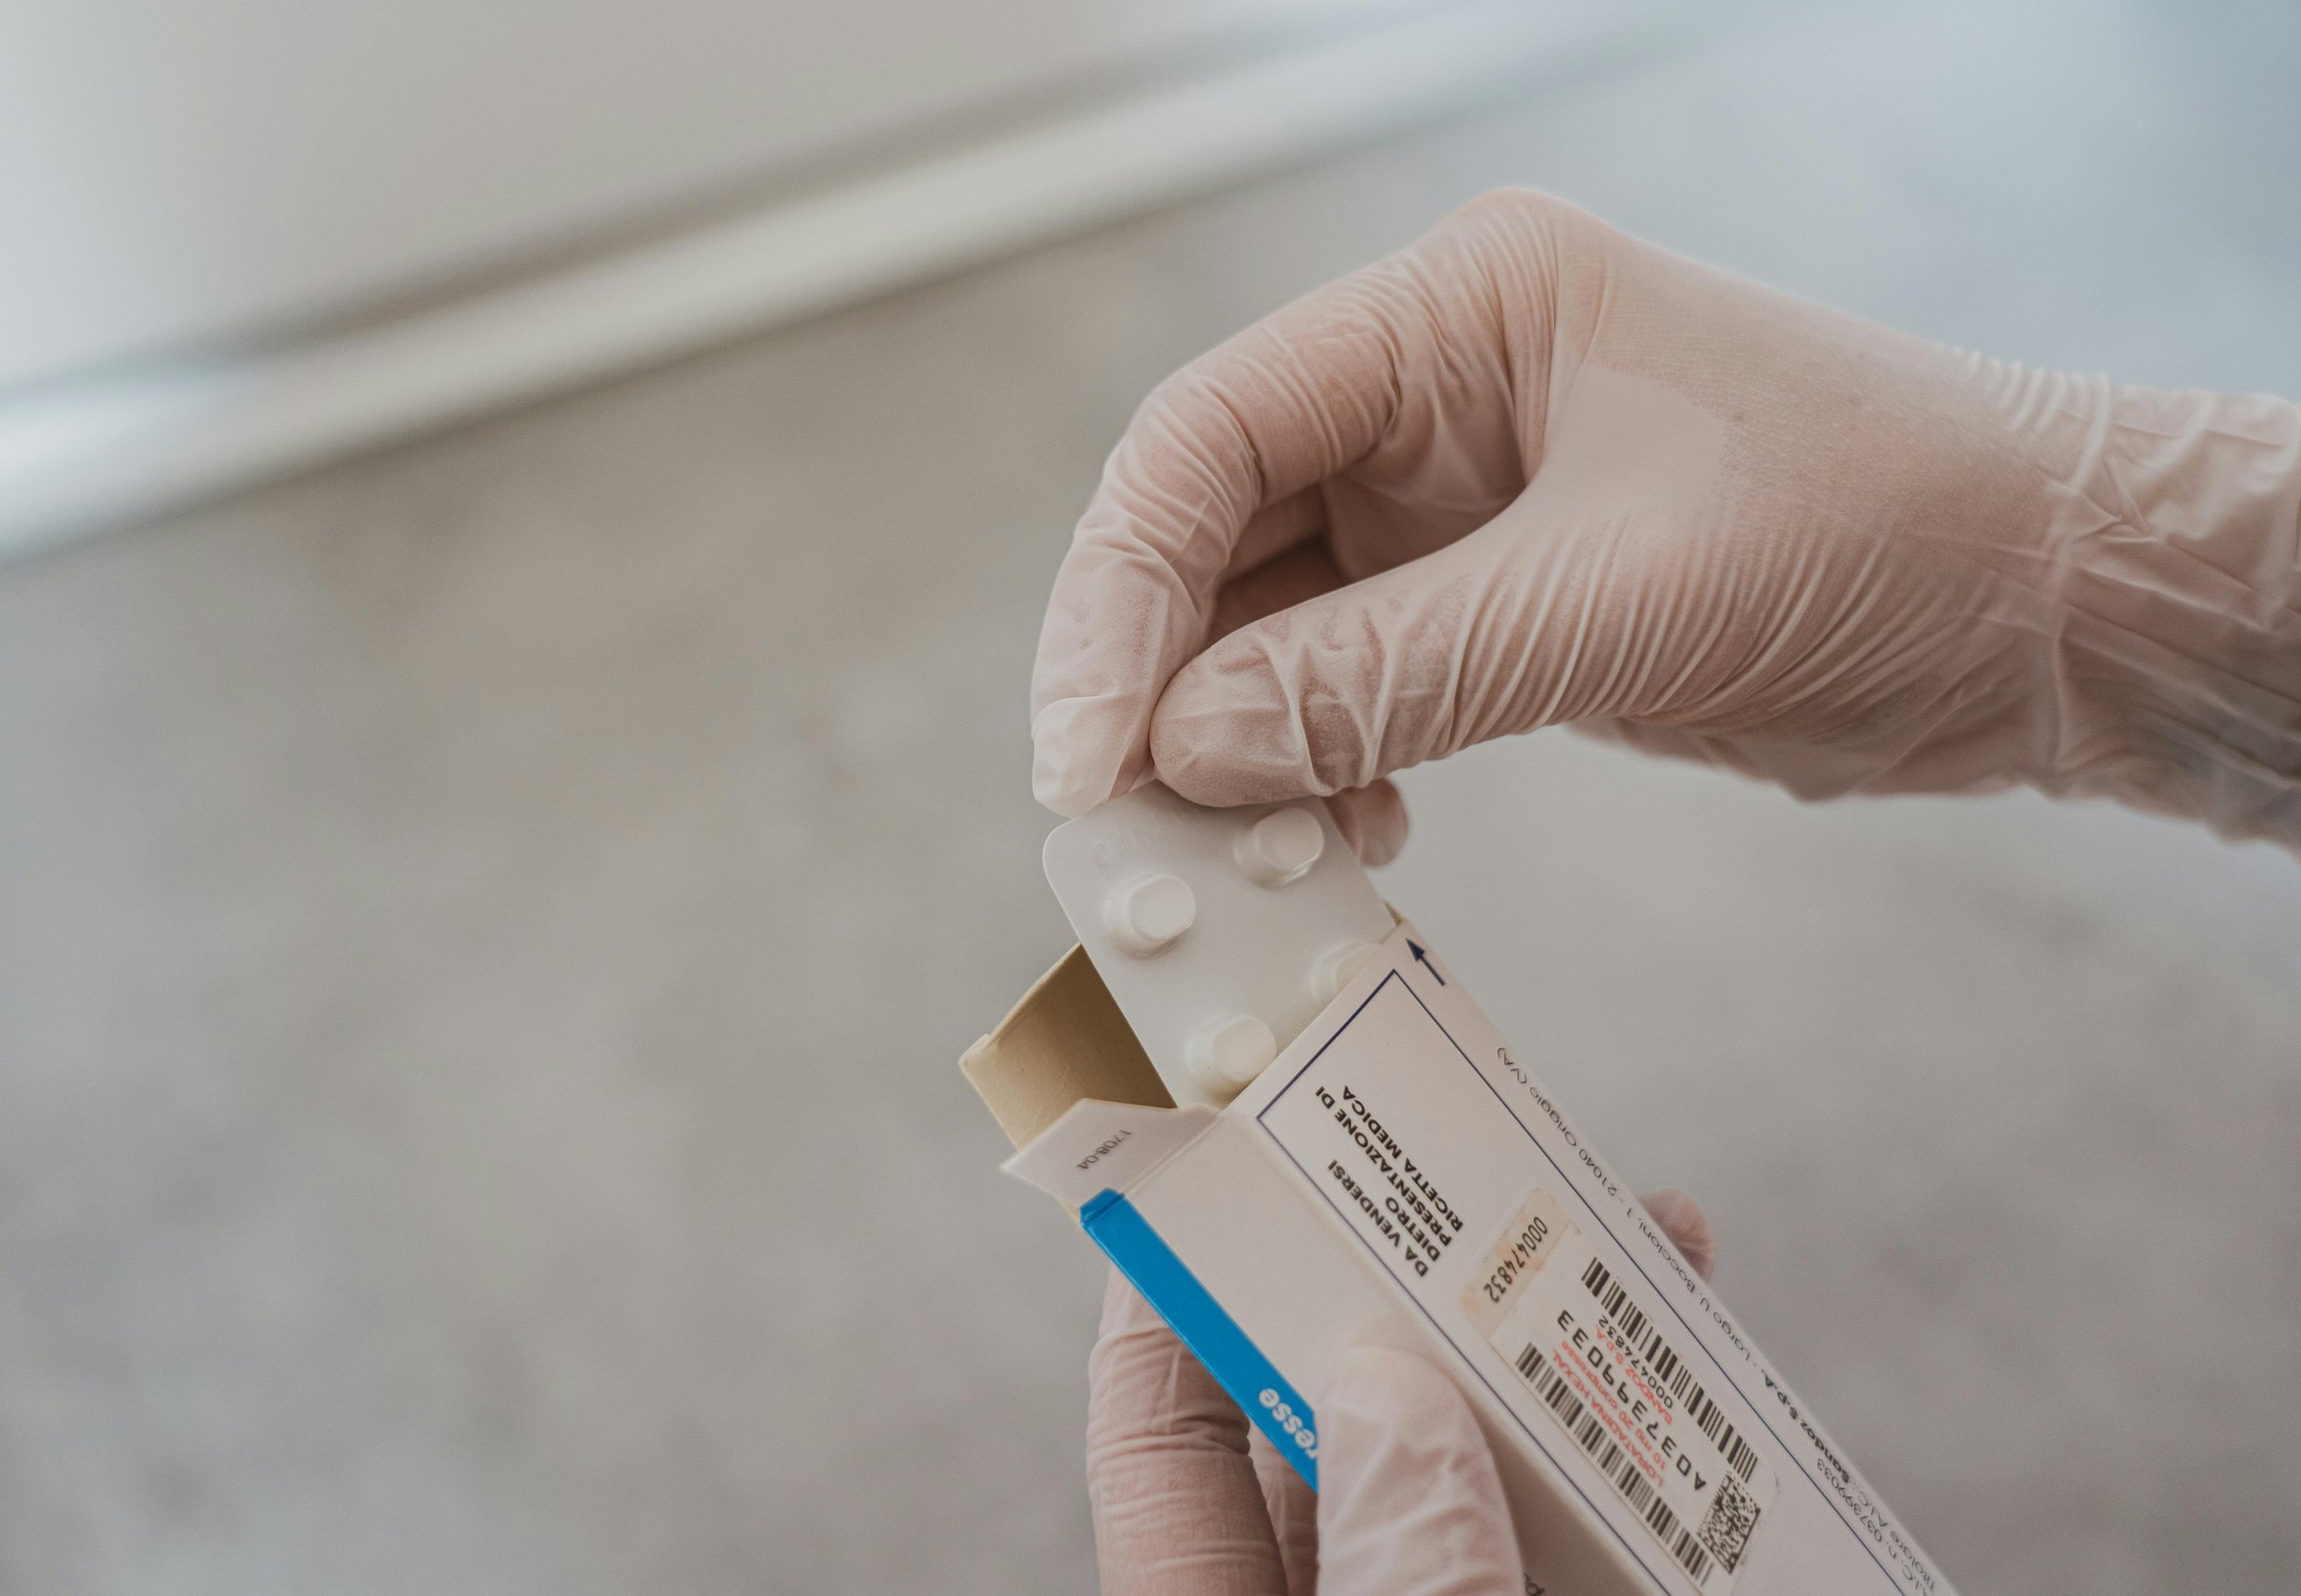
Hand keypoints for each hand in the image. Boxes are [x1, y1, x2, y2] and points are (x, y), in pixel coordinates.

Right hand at [1032, 189, 2300, 855]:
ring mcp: (1460, 503)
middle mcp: (1435, 394)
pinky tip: (1343, 842)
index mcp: (1455, 312)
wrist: (2042, 605)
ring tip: (1229, 861)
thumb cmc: (1878, 527)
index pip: (1210, 432)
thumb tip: (1183, 752)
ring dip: (1235, 745)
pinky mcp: (1496, 602)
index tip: (1089, 746)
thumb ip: (1389, 669)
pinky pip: (1352, 685)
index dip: (1121, 589)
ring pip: (1273, 625)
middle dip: (1159, 682)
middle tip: (1121, 828)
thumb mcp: (1616, 595)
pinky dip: (1322, 768)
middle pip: (1217, 532)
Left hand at [1086, 1188, 1717, 1595]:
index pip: (1160, 1430)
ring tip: (1637, 1240)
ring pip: (1476, 1476)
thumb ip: (1399, 1567)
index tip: (1220, 1150)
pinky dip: (1635, 1470)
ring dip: (1554, 1358)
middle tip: (1466, 1161)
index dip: (1178, 1286)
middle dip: (1412, 1287)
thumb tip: (1389, 1382)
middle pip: (1340, 1424)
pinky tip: (1698, 1391)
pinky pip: (1567, 1542)